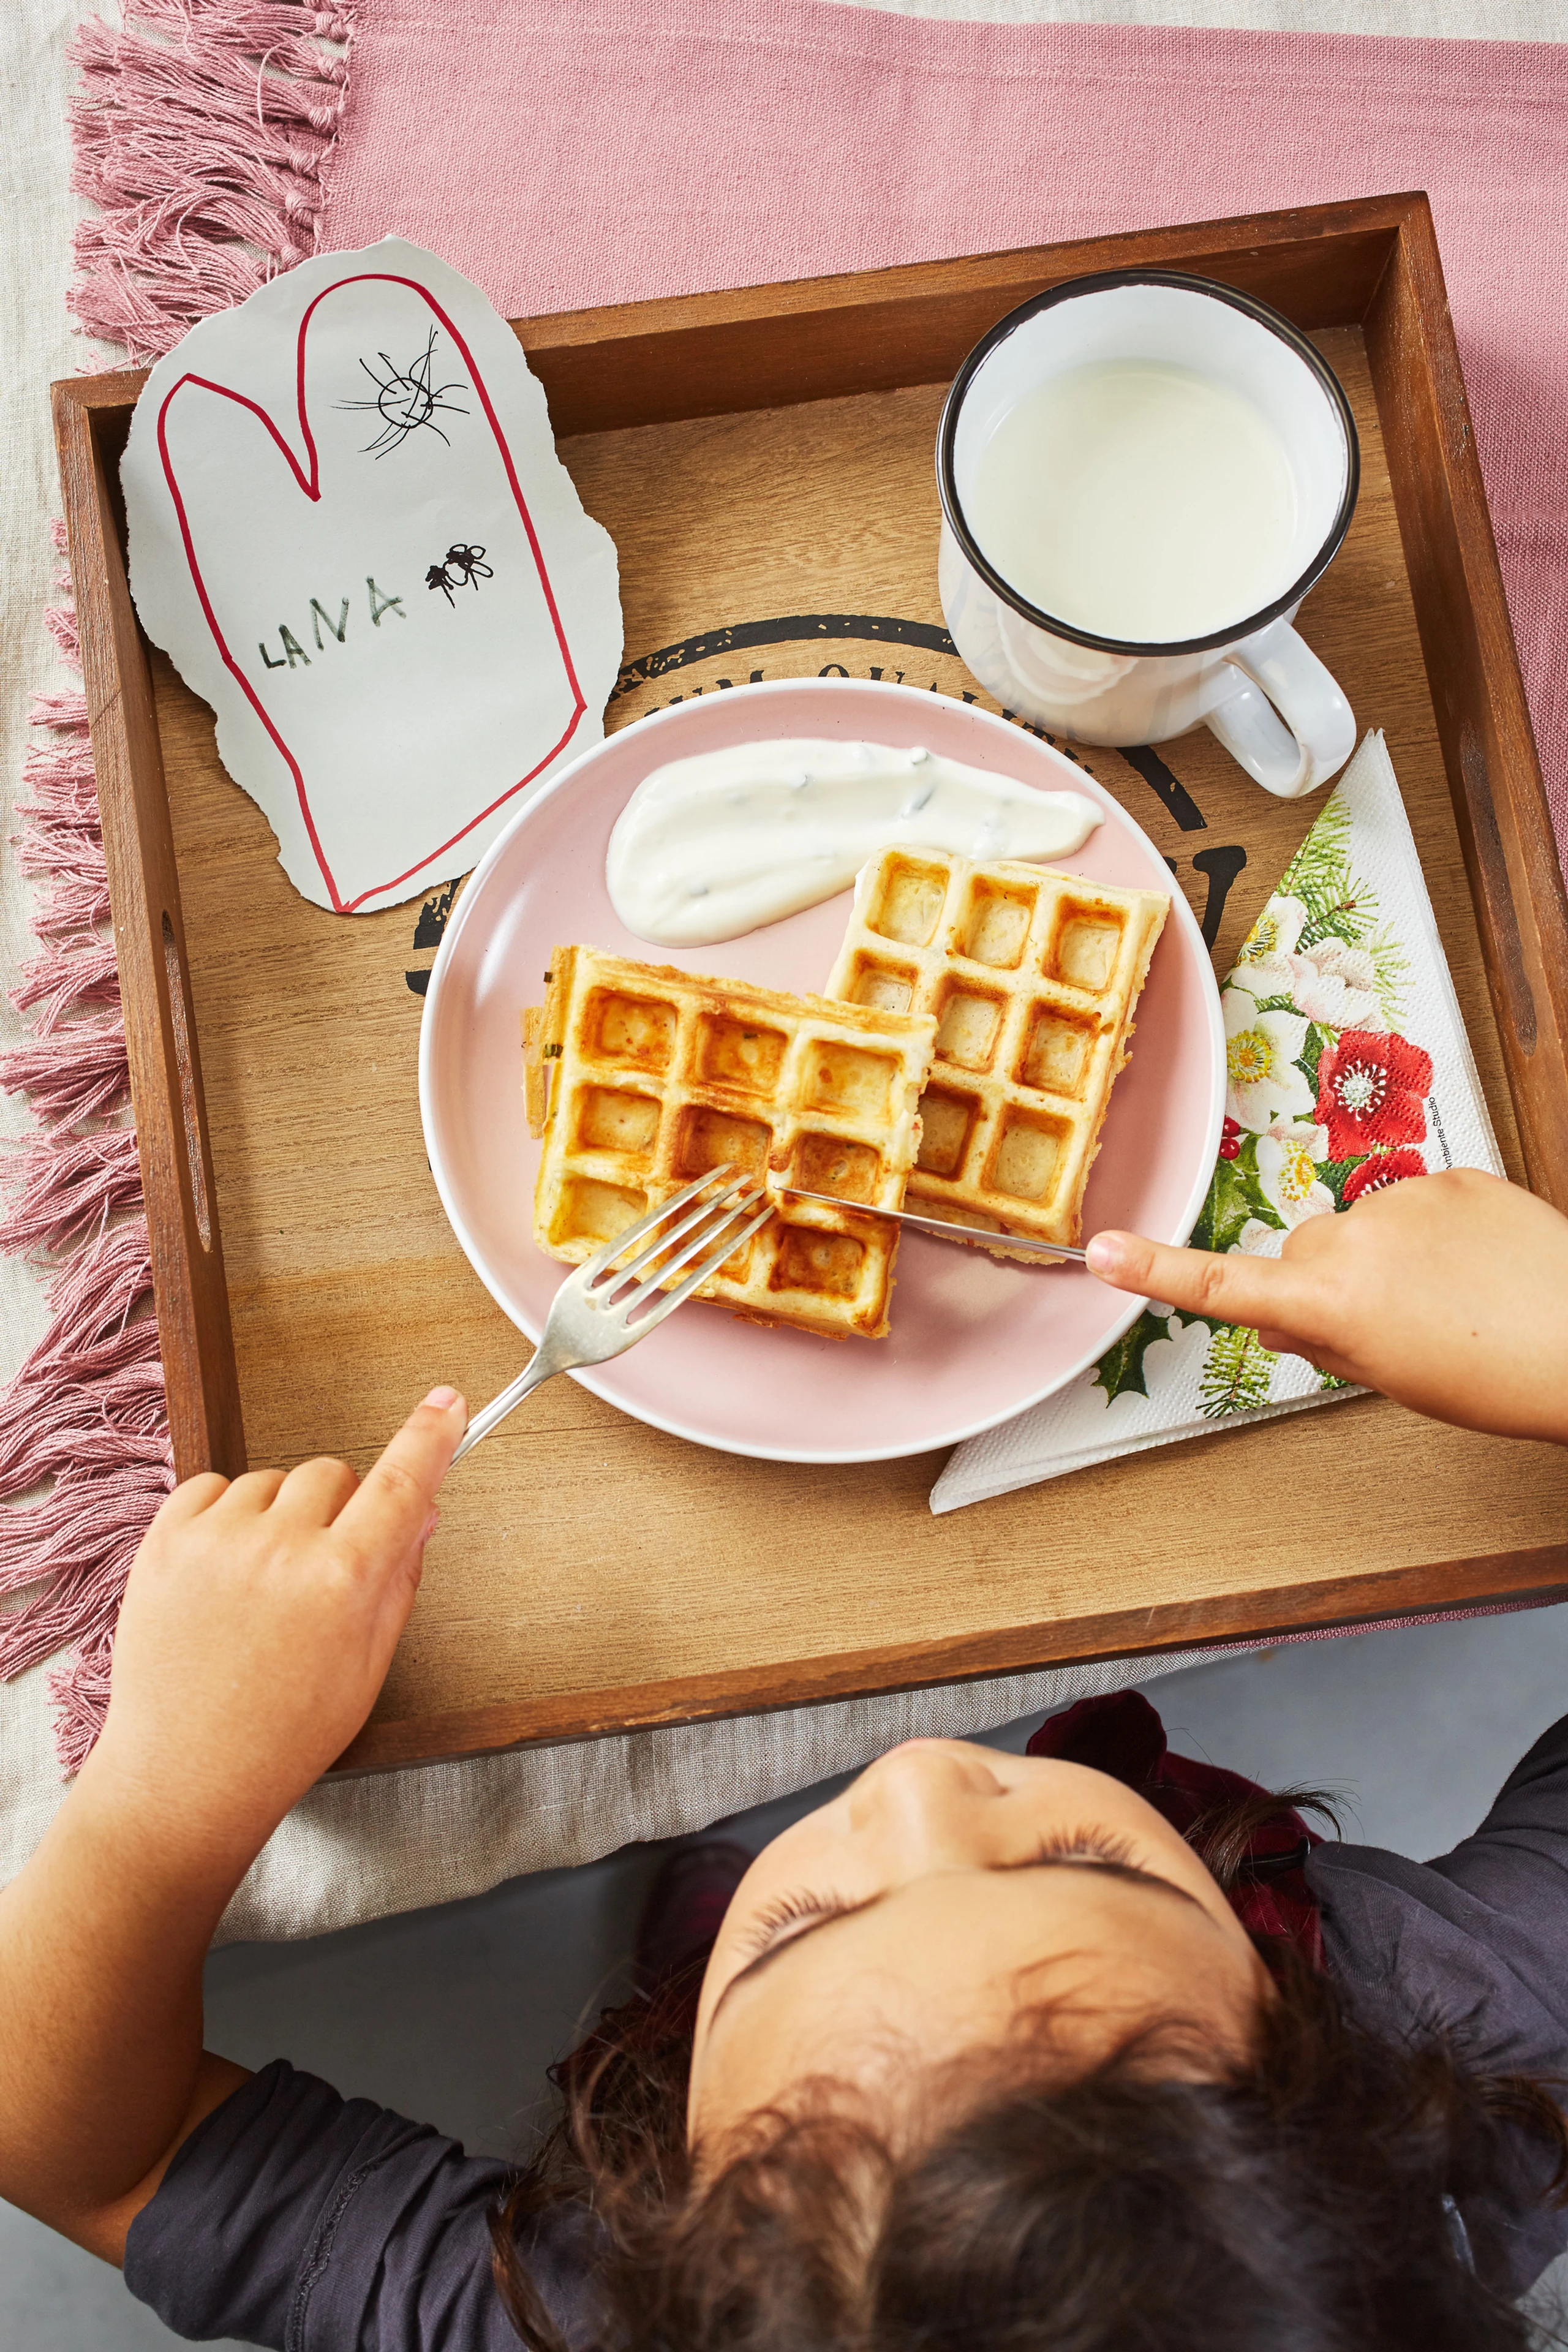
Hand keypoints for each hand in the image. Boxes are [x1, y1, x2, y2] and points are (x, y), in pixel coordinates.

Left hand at [88, 1385, 465, 1874]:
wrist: (187, 1774)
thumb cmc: (284, 1732)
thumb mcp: (370, 1661)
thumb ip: (400, 1576)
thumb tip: (420, 1512)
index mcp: (343, 1581)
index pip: (402, 1482)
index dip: (430, 1436)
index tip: (446, 1404)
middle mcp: (281, 1549)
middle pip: (334, 1474)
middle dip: (338, 1509)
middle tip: (321, 1568)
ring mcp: (217, 1541)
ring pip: (273, 1482)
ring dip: (278, 1516)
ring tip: (261, 1587)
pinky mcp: (165, 1541)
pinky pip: (212, 1487)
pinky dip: (226, 1516)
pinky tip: (225, 1572)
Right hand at [1086, 1169, 1567, 1446]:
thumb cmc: (1495, 1377)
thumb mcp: (1389, 1376)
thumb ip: (1322, 1336)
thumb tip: (1284, 1311)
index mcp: (1331, 1301)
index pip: (1223, 1284)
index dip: (1155, 1270)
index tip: (1102, 1252)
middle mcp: (1355, 1239)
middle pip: (1304, 1251)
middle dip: (1327, 1281)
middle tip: (1393, 1327)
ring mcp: (1404, 1199)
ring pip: (1363, 1225)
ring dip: (1388, 1256)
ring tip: (1452, 1299)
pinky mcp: (1451, 1173)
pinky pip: (1417, 1200)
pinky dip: (1435, 1231)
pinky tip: (1477, 1265)